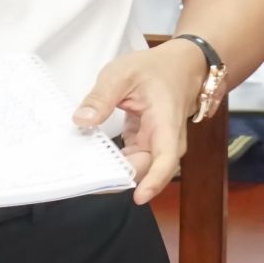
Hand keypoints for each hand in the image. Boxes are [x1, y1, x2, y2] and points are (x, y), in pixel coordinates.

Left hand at [74, 38, 207, 204]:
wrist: (182, 65)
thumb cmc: (156, 68)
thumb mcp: (122, 73)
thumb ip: (101, 97)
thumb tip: (81, 121)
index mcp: (165, 122)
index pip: (166, 158)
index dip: (154, 180)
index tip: (138, 197)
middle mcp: (166, 140)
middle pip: (147, 169)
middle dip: (119, 179)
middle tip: (85, 182)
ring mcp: (157, 144)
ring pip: (137, 168)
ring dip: (113, 172)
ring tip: (84, 174)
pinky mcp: (146, 144)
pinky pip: (131, 160)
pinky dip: (113, 162)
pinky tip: (92, 160)